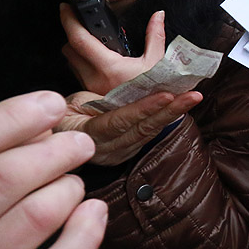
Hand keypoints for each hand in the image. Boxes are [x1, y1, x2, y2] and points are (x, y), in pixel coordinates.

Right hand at [0, 92, 106, 248]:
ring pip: (31, 219)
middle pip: (1, 181)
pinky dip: (82, 238)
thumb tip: (35, 126)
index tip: (47, 105)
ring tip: (72, 184)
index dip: (9, 120)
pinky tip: (93, 214)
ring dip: (66, 190)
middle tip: (78, 145)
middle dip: (52, 153)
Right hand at [58, 90, 200, 165]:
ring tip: (193, 98)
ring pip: (150, 132)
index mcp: (90, 136)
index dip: (143, 109)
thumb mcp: (64, 109)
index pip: (120, 122)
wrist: (55, 142)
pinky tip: (182, 107)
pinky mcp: (129, 150)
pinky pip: (149, 133)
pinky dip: (166, 118)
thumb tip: (92, 100)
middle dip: (171, 111)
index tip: (166, 95)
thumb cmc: (58, 118)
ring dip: (174, 114)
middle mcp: (109, 149)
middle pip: (143, 129)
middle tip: (193, 95)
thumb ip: (81, 106)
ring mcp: (121, 152)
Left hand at [60, 5, 165, 95]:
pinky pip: (78, 73)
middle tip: (84, 24)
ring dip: (77, 49)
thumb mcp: (158, 61)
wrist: (152, 115)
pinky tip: (98, 60)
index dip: (69, 20)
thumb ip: (155, 36)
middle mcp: (94, 77)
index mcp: (109, 67)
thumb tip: (158, 15)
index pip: (79, 40)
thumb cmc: (157, 92)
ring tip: (94, 42)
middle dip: (73, 34)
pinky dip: (83, 62)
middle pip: (69, 49)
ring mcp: (90, 86)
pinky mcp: (91, 93)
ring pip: (71, 61)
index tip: (67, 8)